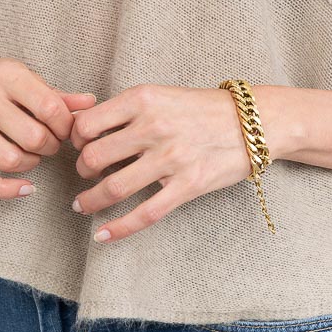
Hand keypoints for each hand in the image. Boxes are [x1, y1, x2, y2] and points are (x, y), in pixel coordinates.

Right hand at [0, 46, 96, 198]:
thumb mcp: (22, 76)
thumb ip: (56, 94)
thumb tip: (91, 104)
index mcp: (6, 75)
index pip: (50, 109)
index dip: (67, 126)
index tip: (66, 129)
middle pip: (33, 138)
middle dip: (51, 146)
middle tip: (50, 142)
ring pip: (10, 160)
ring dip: (31, 165)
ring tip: (32, 155)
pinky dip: (6, 190)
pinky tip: (25, 188)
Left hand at [68, 83, 255, 239]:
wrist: (255, 121)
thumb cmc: (205, 108)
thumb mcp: (162, 96)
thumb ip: (127, 110)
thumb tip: (84, 125)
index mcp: (143, 99)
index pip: (87, 124)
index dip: (76, 140)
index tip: (81, 147)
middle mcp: (153, 127)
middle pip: (93, 157)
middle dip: (83, 171)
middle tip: (87, 175)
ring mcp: (171, 158)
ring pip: (112, 188)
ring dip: (90, 200)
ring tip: (84, 204)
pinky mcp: (188, 185)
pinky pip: (144, 214)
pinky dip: (118, 229)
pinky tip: (102, 236)